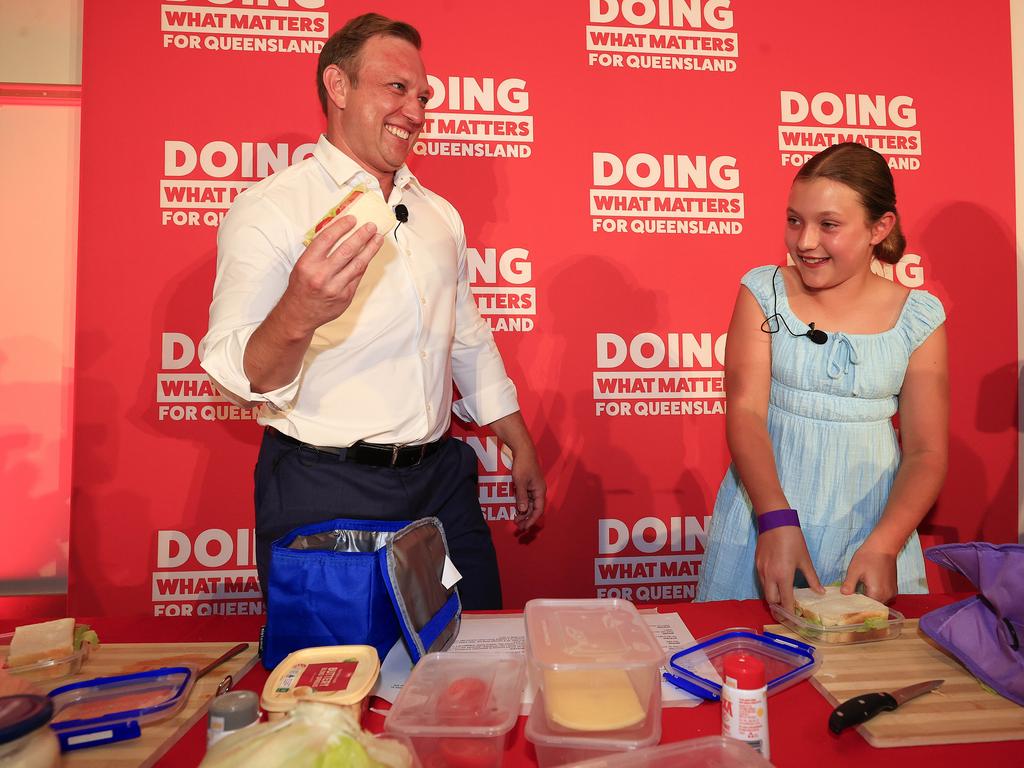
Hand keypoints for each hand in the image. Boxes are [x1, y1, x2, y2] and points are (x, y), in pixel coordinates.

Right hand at [280, 214, 384, 332]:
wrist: (299, 314)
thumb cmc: (301, 287)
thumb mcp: (301, 265)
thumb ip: (318, 251)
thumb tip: (339, 233)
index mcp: (307, 264)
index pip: (327, 239)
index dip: (341, 227)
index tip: (352, 219)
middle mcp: (321, 275)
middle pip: (347, 250)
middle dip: (362, 236)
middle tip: (371, 226)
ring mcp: (335, 287)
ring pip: (357, 264)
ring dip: (370, 249)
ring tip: (377, 239)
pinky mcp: (345, 297)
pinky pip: (358, 276)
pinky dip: (364, 264)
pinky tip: (369, 255)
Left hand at [510, 447, 545, 530]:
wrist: (523, 450)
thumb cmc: (523, 465)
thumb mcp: (520, 482)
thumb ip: (522, 497)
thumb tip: (523, 511)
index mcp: (540, 491)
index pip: (538, 510)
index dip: (531, 520)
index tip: (524, 526)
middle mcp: (538, 491)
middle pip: (535, 509)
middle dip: (527, 518)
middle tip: (518, 526)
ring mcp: (533, 488)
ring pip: (530, 504)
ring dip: (524, 513)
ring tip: (516, 520)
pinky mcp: (528, 484)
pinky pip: (527, 498)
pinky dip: (522, 505)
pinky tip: (516, 509)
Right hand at [755, 526, 822, 612]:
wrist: (775, 522)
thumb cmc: (793, 540)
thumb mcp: (805, 559)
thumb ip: (812, 578)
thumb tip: (819, 592)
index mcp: (783, 576)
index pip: (785, 601)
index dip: (790, 612)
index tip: (795, 619)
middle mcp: (770, 576)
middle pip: (771, 601)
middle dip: (779, 608)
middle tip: (788, 611)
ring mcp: (761, 570)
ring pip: (765, 591)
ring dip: (773, 597)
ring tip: (783, 599)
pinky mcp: (757, 564)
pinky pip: (762, 581)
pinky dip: (769, 586)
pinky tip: (777, 583)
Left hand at [842, 544, 896, 602]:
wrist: (884, 546)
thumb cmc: (868, 557)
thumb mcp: (854, 570)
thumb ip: (849, 585)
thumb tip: (843, 595)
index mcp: (877, 593)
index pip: (864, 607)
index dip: (855, 606)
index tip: (846, 605)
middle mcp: (887, 596)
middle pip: (872, 606)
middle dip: (861, 604)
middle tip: (849, 600)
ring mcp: (892, 593)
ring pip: (878, 602)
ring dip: (868, 599)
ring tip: (856, 595)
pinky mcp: (893, 588)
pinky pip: (883, 597)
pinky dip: (875, 595)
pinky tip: (865, 589)